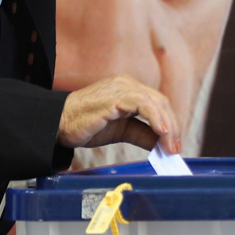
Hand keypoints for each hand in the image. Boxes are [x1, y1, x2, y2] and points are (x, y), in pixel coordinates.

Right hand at [58, 75, 181, 153]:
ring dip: (167, 126)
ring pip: (155, 103)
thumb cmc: (87, 125)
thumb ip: (141, 135)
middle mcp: (127, 84)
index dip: (170, 124)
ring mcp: (121, 88)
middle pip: (161, 102)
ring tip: (170, 146)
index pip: (158, 104)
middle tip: (174, 150)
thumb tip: (162, 145)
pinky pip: (142, 105)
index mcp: (129, 90)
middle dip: (173, 127)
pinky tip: (161, 133)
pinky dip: (155, 119)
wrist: (60, 124)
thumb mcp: (121, 132)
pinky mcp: (114, 97)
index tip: (174, 146)